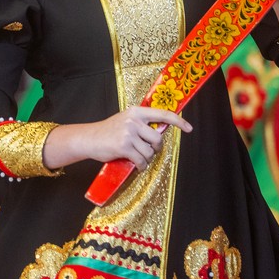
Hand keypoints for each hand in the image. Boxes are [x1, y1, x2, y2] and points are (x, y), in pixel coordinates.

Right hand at [45, 106, 192, 171]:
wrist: (89, 138)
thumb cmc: (109, 132)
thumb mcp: (126, 121)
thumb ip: (142, 124)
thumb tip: (161, 132)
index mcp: (136, 112)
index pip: (163, 114)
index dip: (178, 121)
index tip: (189, 128)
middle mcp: (134, 120)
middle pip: (157, 139)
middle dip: (155, 148)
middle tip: (146, 150)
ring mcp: (129, 133)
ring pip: (150, 152)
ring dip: (146, 159)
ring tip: (136, 157)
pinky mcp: (124, 146)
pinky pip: (141, 161)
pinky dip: (140, 166)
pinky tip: (135, 165)